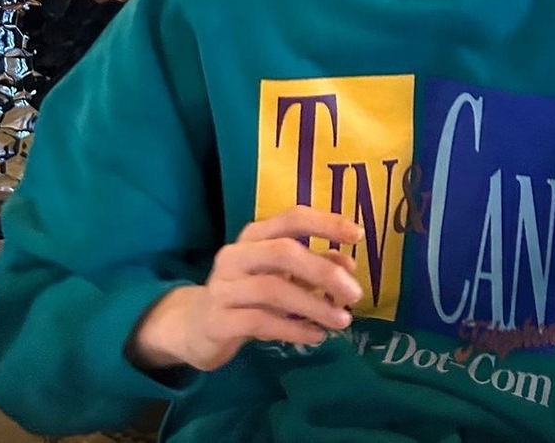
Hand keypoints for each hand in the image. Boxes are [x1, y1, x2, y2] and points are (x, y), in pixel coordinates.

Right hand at [128, 206, 363, 372]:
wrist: (196, 326)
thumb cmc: (246, 293)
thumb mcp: (280, 275)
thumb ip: (312, 266)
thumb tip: (349, 266)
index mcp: (254, 235)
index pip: (292, 217)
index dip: (325, 223)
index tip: (358, 235)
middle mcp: (236, 254)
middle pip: (284, 252)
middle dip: (324, 271)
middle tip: (354, 294)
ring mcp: (223, 287)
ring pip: (274, 290)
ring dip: (314, 306)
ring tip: (342, 321)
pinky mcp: (218, 320)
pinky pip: (261, 322)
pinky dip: (294, 329)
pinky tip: (316, 336)